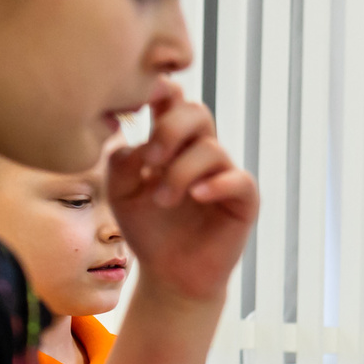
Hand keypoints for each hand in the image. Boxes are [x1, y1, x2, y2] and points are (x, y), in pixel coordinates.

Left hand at [105, 81, 258, 304]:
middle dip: (170, 129)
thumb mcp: (121, 193)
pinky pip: (237, 179)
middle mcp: (199, 150)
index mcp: (171, 141)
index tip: (139, 101)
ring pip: (210, 148)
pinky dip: (216, 184)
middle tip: (150, 160)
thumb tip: (138, 143)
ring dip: (180, 173)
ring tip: (162, 200)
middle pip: (196, 112)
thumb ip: (121, 162)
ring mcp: (223, 173)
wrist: (169, 273)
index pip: (172, 99)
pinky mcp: (243, 199)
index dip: (160, 90)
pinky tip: (196, 197)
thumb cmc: (147, 228)